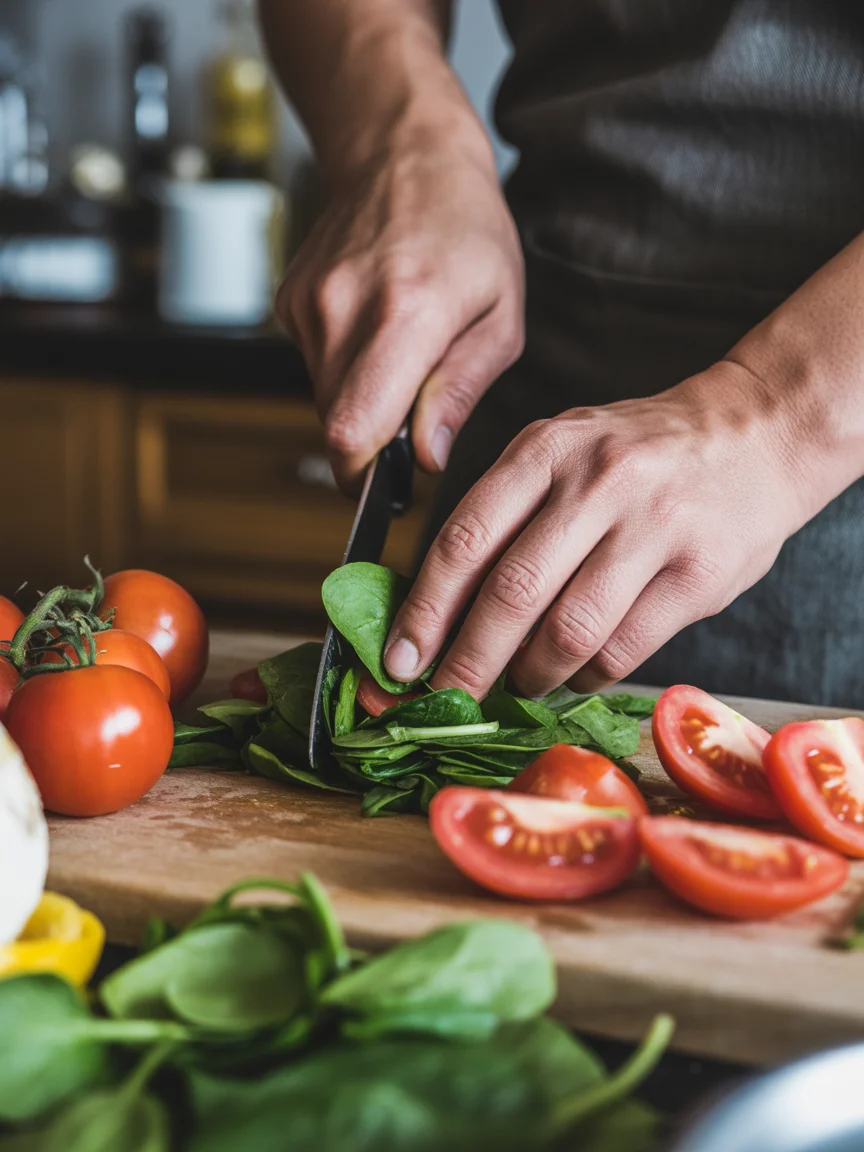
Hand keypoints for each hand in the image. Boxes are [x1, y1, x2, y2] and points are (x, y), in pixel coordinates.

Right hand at [276, 131, 523, 489]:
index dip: (365, 476)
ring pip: (324, 400)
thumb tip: (427, 458)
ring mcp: (309, 303)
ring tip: (399, 353)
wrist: (404, 155)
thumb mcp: (500, 316)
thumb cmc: (467, 234)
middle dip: (373, 440)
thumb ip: (460, 392)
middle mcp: (345, 307)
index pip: (353, 430)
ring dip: (361, 400)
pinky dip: (343, 367)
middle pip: (336, 425)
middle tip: (413, 410)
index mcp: (407, 313)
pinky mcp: (290, 302)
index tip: (388, 485)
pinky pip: (314, 367)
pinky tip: (371, 327)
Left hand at [384, 360, 810, 697]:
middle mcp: (597, 482)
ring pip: (569, 631)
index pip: (464, 540)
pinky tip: (578, 673)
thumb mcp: (563, 452)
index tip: (398, 662)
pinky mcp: (699, 574)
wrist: (755, 432)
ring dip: (531, 675)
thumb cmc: (638, 455)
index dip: (424, 611)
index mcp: (545, 449)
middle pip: (511, 593)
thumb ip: (506, 516)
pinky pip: (623, 649)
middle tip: (446, 699)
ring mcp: (653, 527)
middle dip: (467, 662)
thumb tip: (439, 613)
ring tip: (520, 683)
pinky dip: (587, 676)